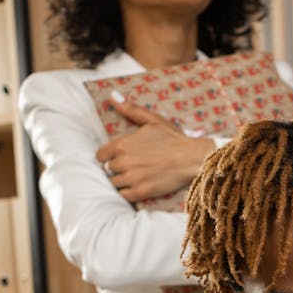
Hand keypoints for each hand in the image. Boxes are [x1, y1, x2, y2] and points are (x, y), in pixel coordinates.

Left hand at [95, 98, 214, 202]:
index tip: (118, 157)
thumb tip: (112, 96)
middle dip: (117, 168)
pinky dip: (128, 192)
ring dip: (122, 181)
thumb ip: (130, 110)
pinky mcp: (141, 192)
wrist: (192, 158)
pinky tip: (138, 186)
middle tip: (132, 166)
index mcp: (122, 144)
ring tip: (136, 176)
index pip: (100, 156)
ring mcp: (132, 178)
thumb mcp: (152, 120)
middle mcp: (123, 162)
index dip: (108, 156)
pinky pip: (124, 195)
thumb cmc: (174, 138)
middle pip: (108, 170)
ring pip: (115, 183)